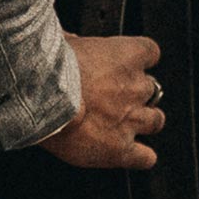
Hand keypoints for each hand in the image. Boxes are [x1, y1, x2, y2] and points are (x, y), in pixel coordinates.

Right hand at [38, 33, 163, 171]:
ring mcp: (131, 119)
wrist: (42, 99)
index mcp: (125, 56)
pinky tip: (134, 155)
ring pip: (156, 121)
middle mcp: (135, 87)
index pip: (149, 51)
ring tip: (126, 125)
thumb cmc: (49, 69)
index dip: (139, 59)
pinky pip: (145, 157)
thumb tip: (69, 41)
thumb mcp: (61, 42)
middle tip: (115, 98)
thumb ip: (73, 42)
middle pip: (152, 88)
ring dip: (146, 122)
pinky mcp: (120, 148)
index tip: (128, 63)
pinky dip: (142, 157)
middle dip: (137, 94)